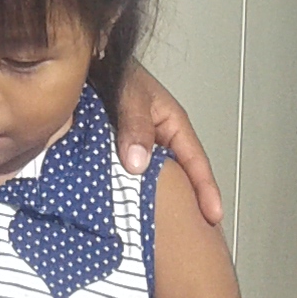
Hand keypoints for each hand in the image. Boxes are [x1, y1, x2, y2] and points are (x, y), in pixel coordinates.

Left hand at [113, 61, 224, 224]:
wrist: (83, 62)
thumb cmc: (114, 69)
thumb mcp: (130, 94)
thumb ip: (135, 126)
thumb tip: (138, 164)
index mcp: (172, 124)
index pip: (196, 162)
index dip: (206, 190)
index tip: (213, 216)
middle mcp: (158, 138)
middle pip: (177, 177)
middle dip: (187, 205)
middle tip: (193, 235)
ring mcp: (137, 146)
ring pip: (150, 179)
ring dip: (153, 201)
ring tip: (155, 231)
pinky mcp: (114, 152)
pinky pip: (124, 176)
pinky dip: (126, 192)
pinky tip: (119, 210)